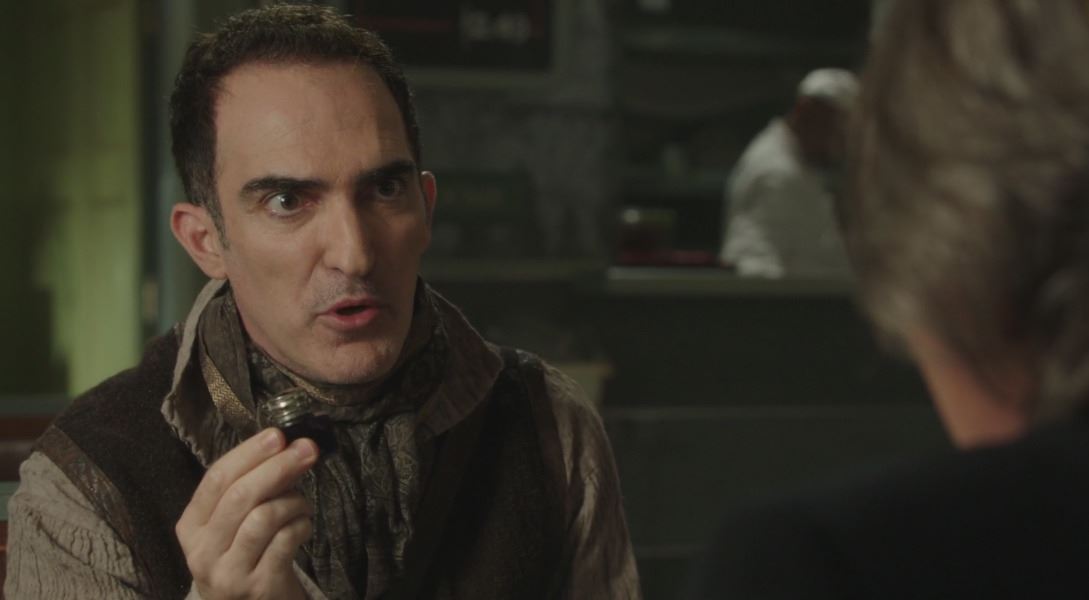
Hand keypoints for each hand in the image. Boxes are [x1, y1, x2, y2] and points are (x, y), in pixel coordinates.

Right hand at [177, 428, 317, 598]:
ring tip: (302, 504)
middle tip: (307, 450)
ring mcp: (228, 572)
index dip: (248, 453)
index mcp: (191, 526)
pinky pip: (285, 542)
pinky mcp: (258, 587)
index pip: (216, 479)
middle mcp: (202, 551)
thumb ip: (254, 487)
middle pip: (240, 495)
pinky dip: (301, 526)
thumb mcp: (235, 523)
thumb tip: (288, 446)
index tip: (277, 434)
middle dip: (278, 466)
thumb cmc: (245, 556)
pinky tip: (303, 526)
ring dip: (293, 501)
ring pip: (263, 517)